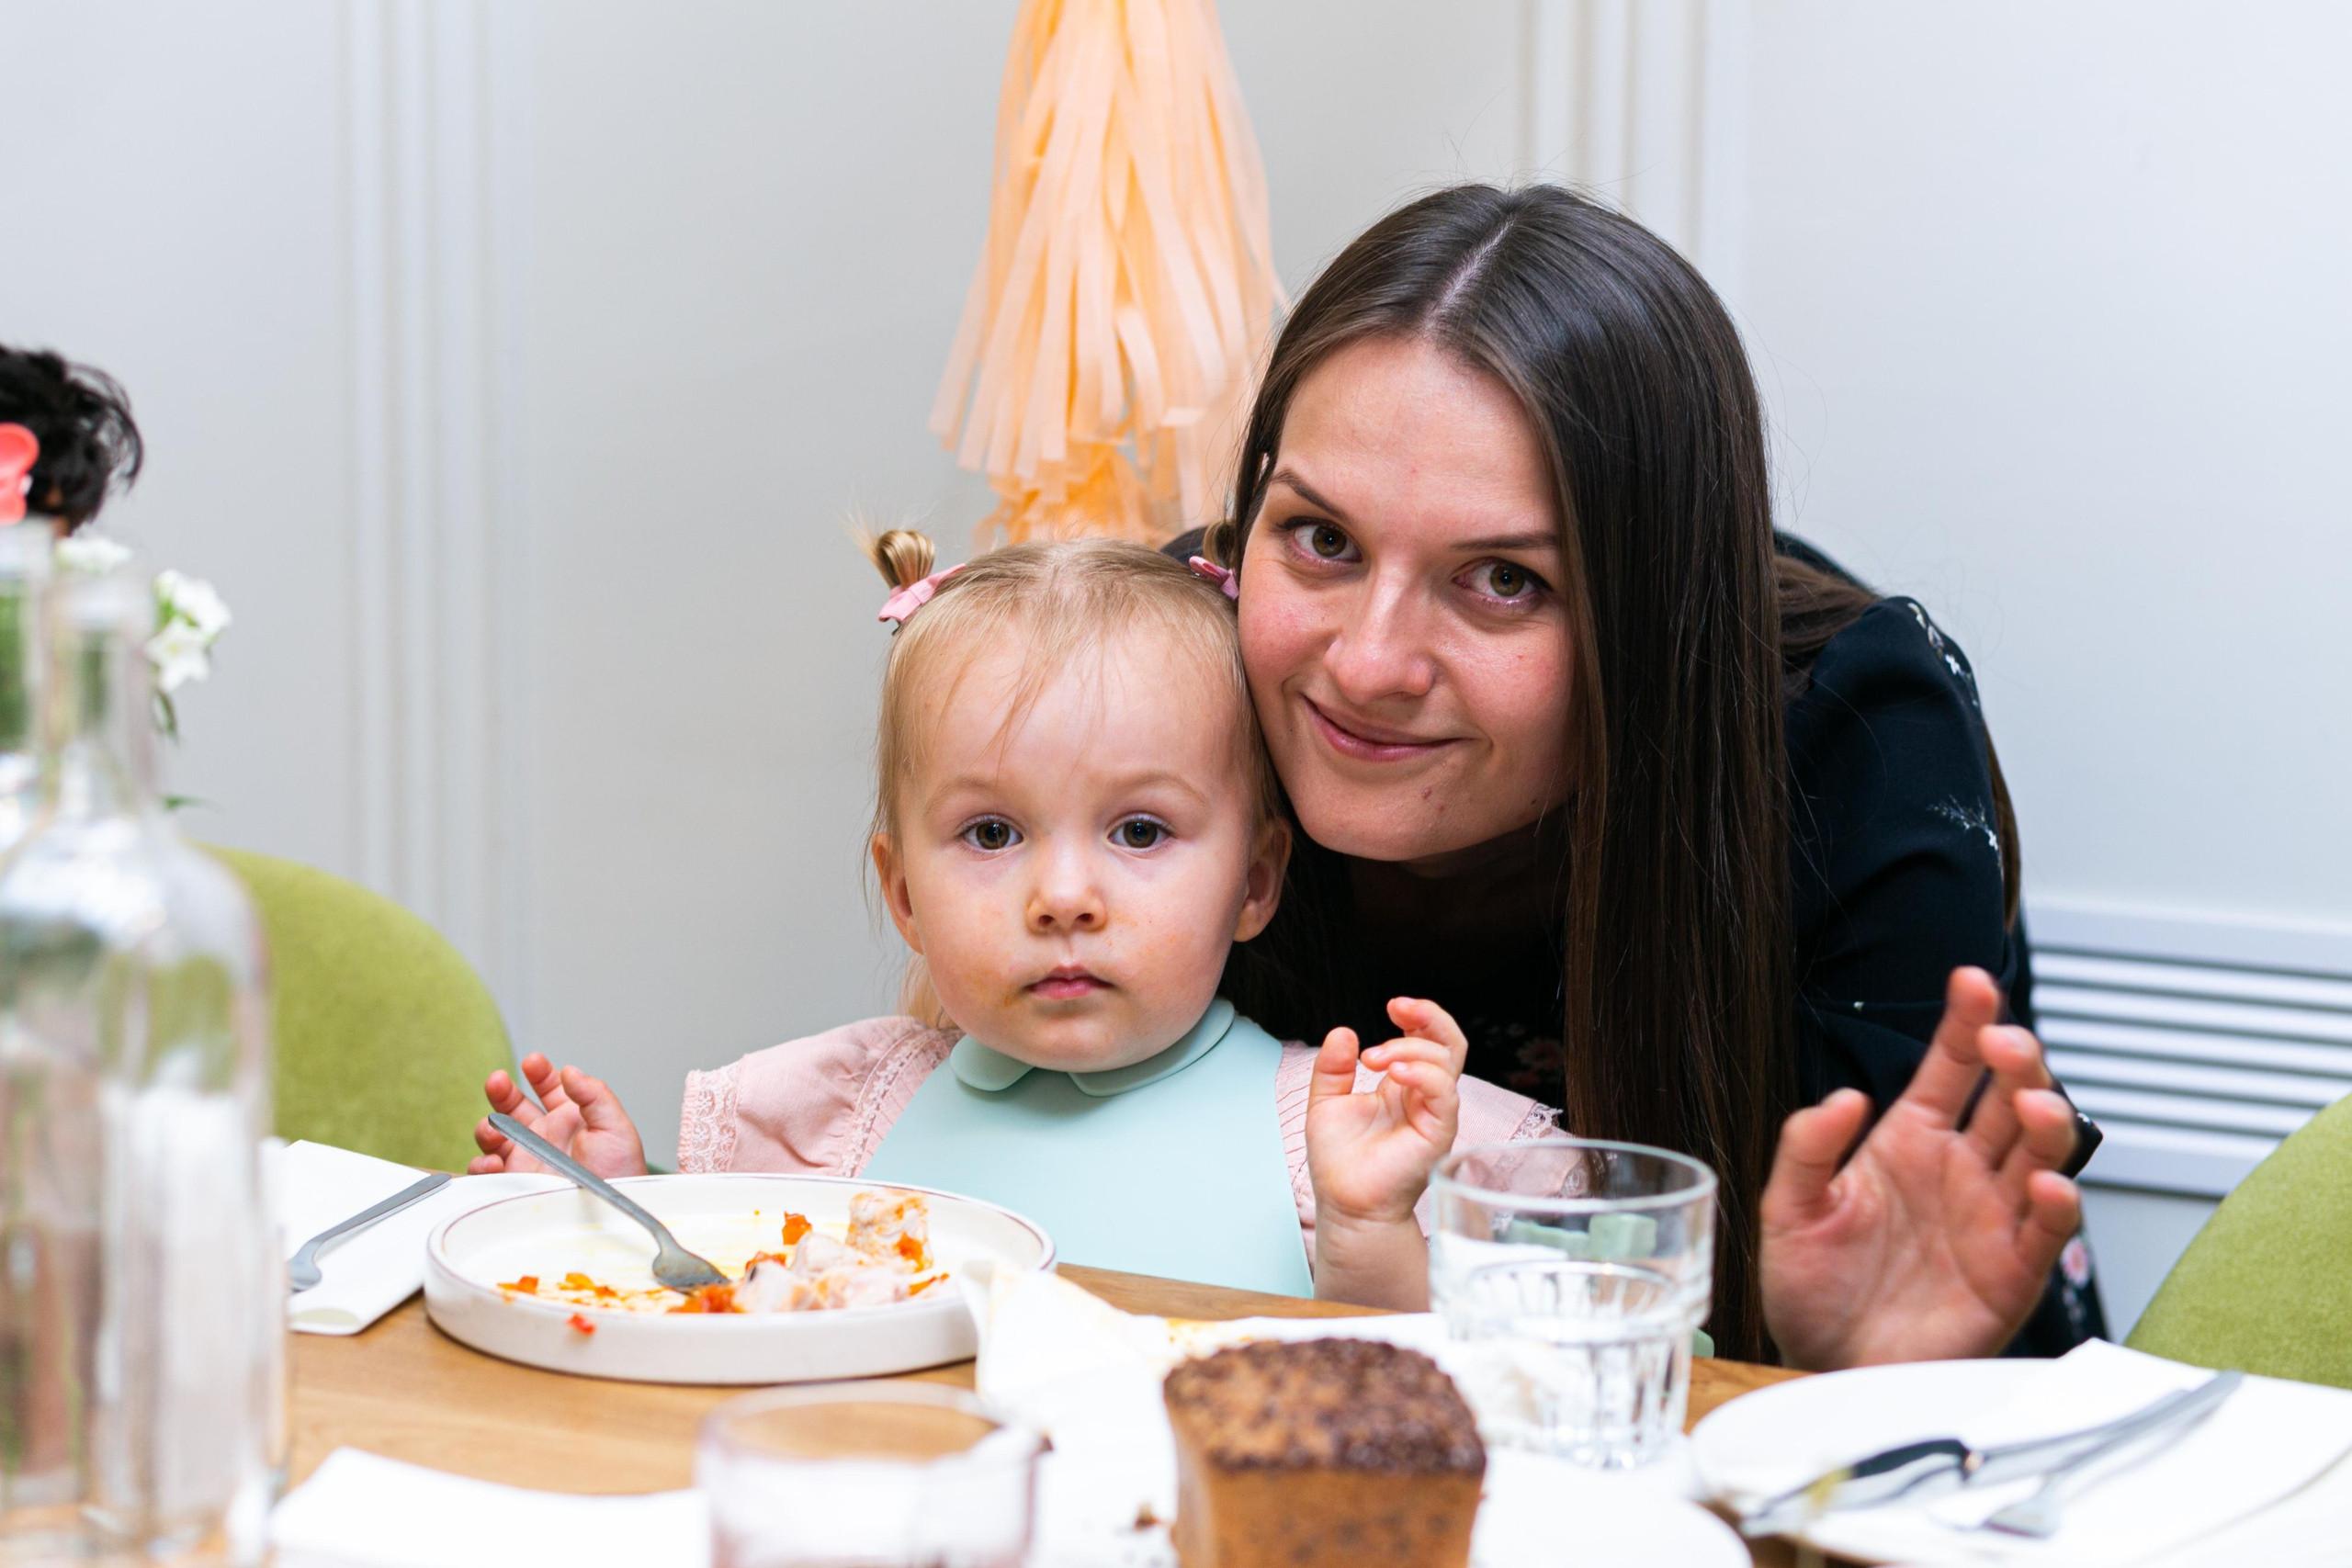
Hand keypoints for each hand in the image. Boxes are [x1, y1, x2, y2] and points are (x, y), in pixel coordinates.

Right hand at [470, 1053, 648, 1178]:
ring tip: (493, 1127)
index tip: (532, 1062)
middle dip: (502, 1091)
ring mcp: (527, 1156)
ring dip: (488, 1125)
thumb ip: (594, 1095)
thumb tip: (570, 1071)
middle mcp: (545, 1134)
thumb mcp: (615, 1128)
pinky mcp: (514, 1181)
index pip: (549, 1086)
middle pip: (513, 1105)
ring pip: (495, 1133)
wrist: (611, 1213)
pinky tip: (494, 1162)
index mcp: (570, 1116)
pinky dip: (483, 1163)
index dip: (538, 1072)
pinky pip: (488, 1169)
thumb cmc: (621, 1173)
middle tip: (497, 1082)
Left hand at [1305, 997, 1466, 1227]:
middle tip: (1396, 1008)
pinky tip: (1395, 1072)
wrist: (1344, 1204)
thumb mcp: (1326, 1102)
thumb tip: (1343, 1031)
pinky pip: (1445, 1093)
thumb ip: (1332, 1067)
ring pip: (1447, 1061)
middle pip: (1449, 1043)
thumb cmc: (1339, 1162)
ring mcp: (1434, 1114)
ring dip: (1409, 1047)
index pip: (1427, 1040)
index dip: (1418, 1017)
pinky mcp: (1438, 1132)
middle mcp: (1423, 1096)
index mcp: (1402, 1086)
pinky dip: (1423, 1073)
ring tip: (1373, 1059)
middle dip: (1429, 1016)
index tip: (1392, 1007)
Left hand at [1760, 967, 2080, 1369]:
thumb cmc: (1811, 1289)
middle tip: (2004, 1044)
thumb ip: (1806, 1147)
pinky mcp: (2010, 1273)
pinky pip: (2045, 1232)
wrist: (1825, 1365)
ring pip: (2040, 1154)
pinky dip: (2055, 1206)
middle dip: (2016, 1063)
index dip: (1965, 1021)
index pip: (1950, 1067)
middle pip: (2008, 1098)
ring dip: (2047, 1123)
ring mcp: (1990, 1217)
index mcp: (1909, 1140)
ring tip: (2034, 1105)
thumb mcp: (1787, 1208)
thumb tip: (1844, 1097)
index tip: (1972, 981)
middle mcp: (1958, 1169)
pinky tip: (2047, 1186)